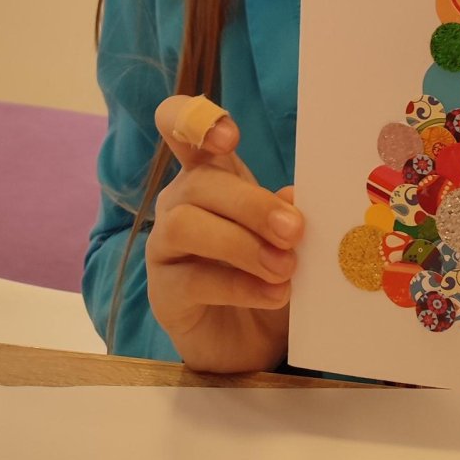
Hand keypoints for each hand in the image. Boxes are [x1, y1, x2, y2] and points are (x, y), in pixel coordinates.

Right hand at [145, 94, 304, 372]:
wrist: (250, 337)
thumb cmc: (266, 267)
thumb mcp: (284, 233)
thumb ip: (287, 210)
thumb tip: (296, 196)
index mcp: (210, 172)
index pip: (182, 127)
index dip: (198, 122)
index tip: (230, 138)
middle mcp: (179, 201)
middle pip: (199, 183)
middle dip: (251, 205)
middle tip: (294, 230)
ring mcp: (164, 246)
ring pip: (185, 225)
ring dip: (241, 245)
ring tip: (284, 267)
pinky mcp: (163, 292)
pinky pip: (193, 280)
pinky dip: (239, 286)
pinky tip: (273, 293)